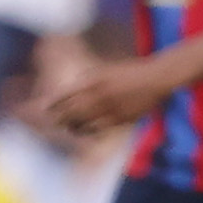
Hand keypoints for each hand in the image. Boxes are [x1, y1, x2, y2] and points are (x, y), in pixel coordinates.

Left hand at [39, 55, 171, 137]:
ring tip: (68, 127)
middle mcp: (98, 94)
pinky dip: (87, 131)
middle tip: (54, 121)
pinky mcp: (119, 119)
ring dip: (72, 126)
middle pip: (70, 111)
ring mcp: (108, 108)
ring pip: (82, 123)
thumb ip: (87, 81)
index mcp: (93, 80)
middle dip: (60, 118)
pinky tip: (84, 131)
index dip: (54, 104)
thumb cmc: (130, 72)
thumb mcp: (105, 71)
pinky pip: (97, 129)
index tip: (47, 109)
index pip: (65, 95)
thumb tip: (71, 91)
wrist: (155, 78)